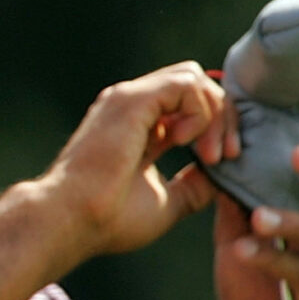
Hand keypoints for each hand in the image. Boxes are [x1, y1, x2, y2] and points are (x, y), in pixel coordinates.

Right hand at [40, 61, 239, 258]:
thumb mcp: (168, 202)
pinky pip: (185, 84)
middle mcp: (132, 106)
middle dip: (223, 115)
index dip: (217, 124)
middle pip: (196, 83)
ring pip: (193, 78)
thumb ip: (195, 185)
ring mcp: (129, 99)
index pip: (189, 102)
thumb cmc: (109, 219)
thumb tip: (223, 176)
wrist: (72, 221)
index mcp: (139, 126)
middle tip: (226, 155)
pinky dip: (198, 112)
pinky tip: (184, 142)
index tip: (225, 161)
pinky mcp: (132, 100)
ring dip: (214, 114)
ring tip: (210, 155)